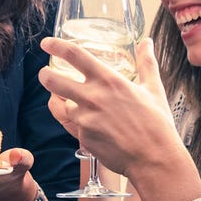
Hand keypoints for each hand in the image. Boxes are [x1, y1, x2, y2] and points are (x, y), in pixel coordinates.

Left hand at [39, 37, 176, 176]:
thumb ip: (146, 63)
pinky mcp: (83, 137)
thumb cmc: (156, 123)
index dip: (56, 46)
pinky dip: (82, 125)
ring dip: (69, 105)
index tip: (46, 43)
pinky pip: (75, 126)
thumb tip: (147, 42)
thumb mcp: (153, 88)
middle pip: (54, 81)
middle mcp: (93, 97)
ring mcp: (85, 119)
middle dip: (45, 76)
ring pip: (65, 106)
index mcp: (109, 80)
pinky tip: (97, 129)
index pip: (75, 55)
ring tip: (84, 107)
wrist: (154, 158)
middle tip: (44, 74)